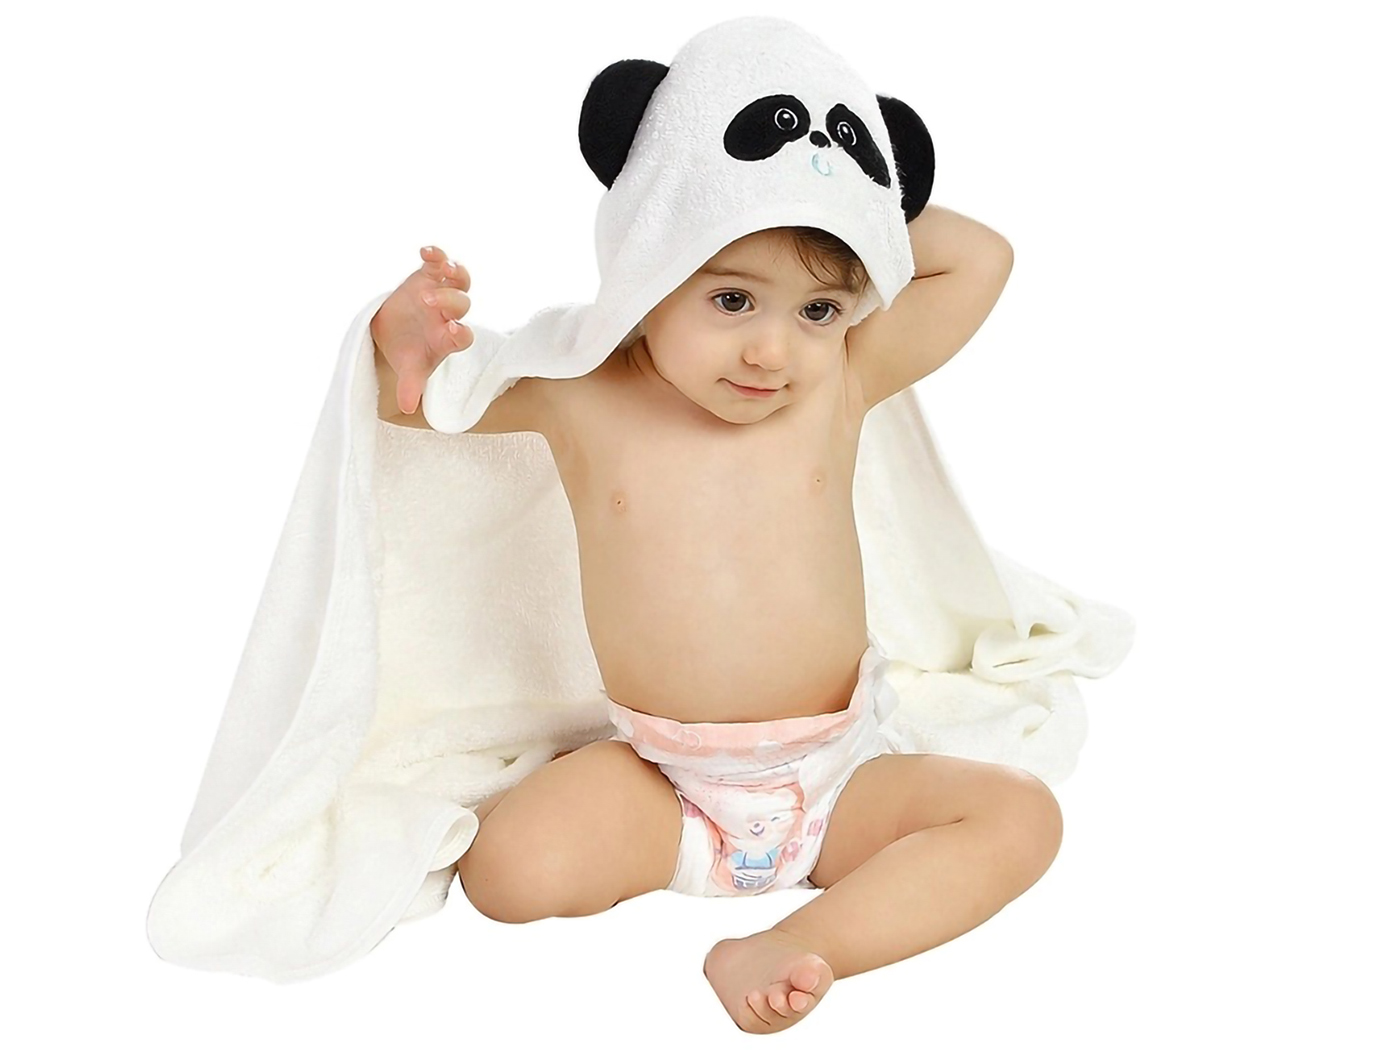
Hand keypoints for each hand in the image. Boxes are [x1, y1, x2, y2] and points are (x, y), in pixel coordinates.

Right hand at [370, 245, 474, 415]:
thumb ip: (411, 386)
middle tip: (428, 301)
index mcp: (448, 339)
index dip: (460, 333)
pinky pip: (438, 263)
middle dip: (448, 301)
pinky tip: (426, 251)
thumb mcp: (409, 370)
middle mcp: (450, 314)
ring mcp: (442, 292)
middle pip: (461, 304)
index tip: (452, 330)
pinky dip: (436, 255)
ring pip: (459, 280)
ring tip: (444, 267)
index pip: (463, 337)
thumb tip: (407, 406)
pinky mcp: (429, 276)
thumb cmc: (410, 352)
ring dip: (454, 273)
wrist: (396, 332)